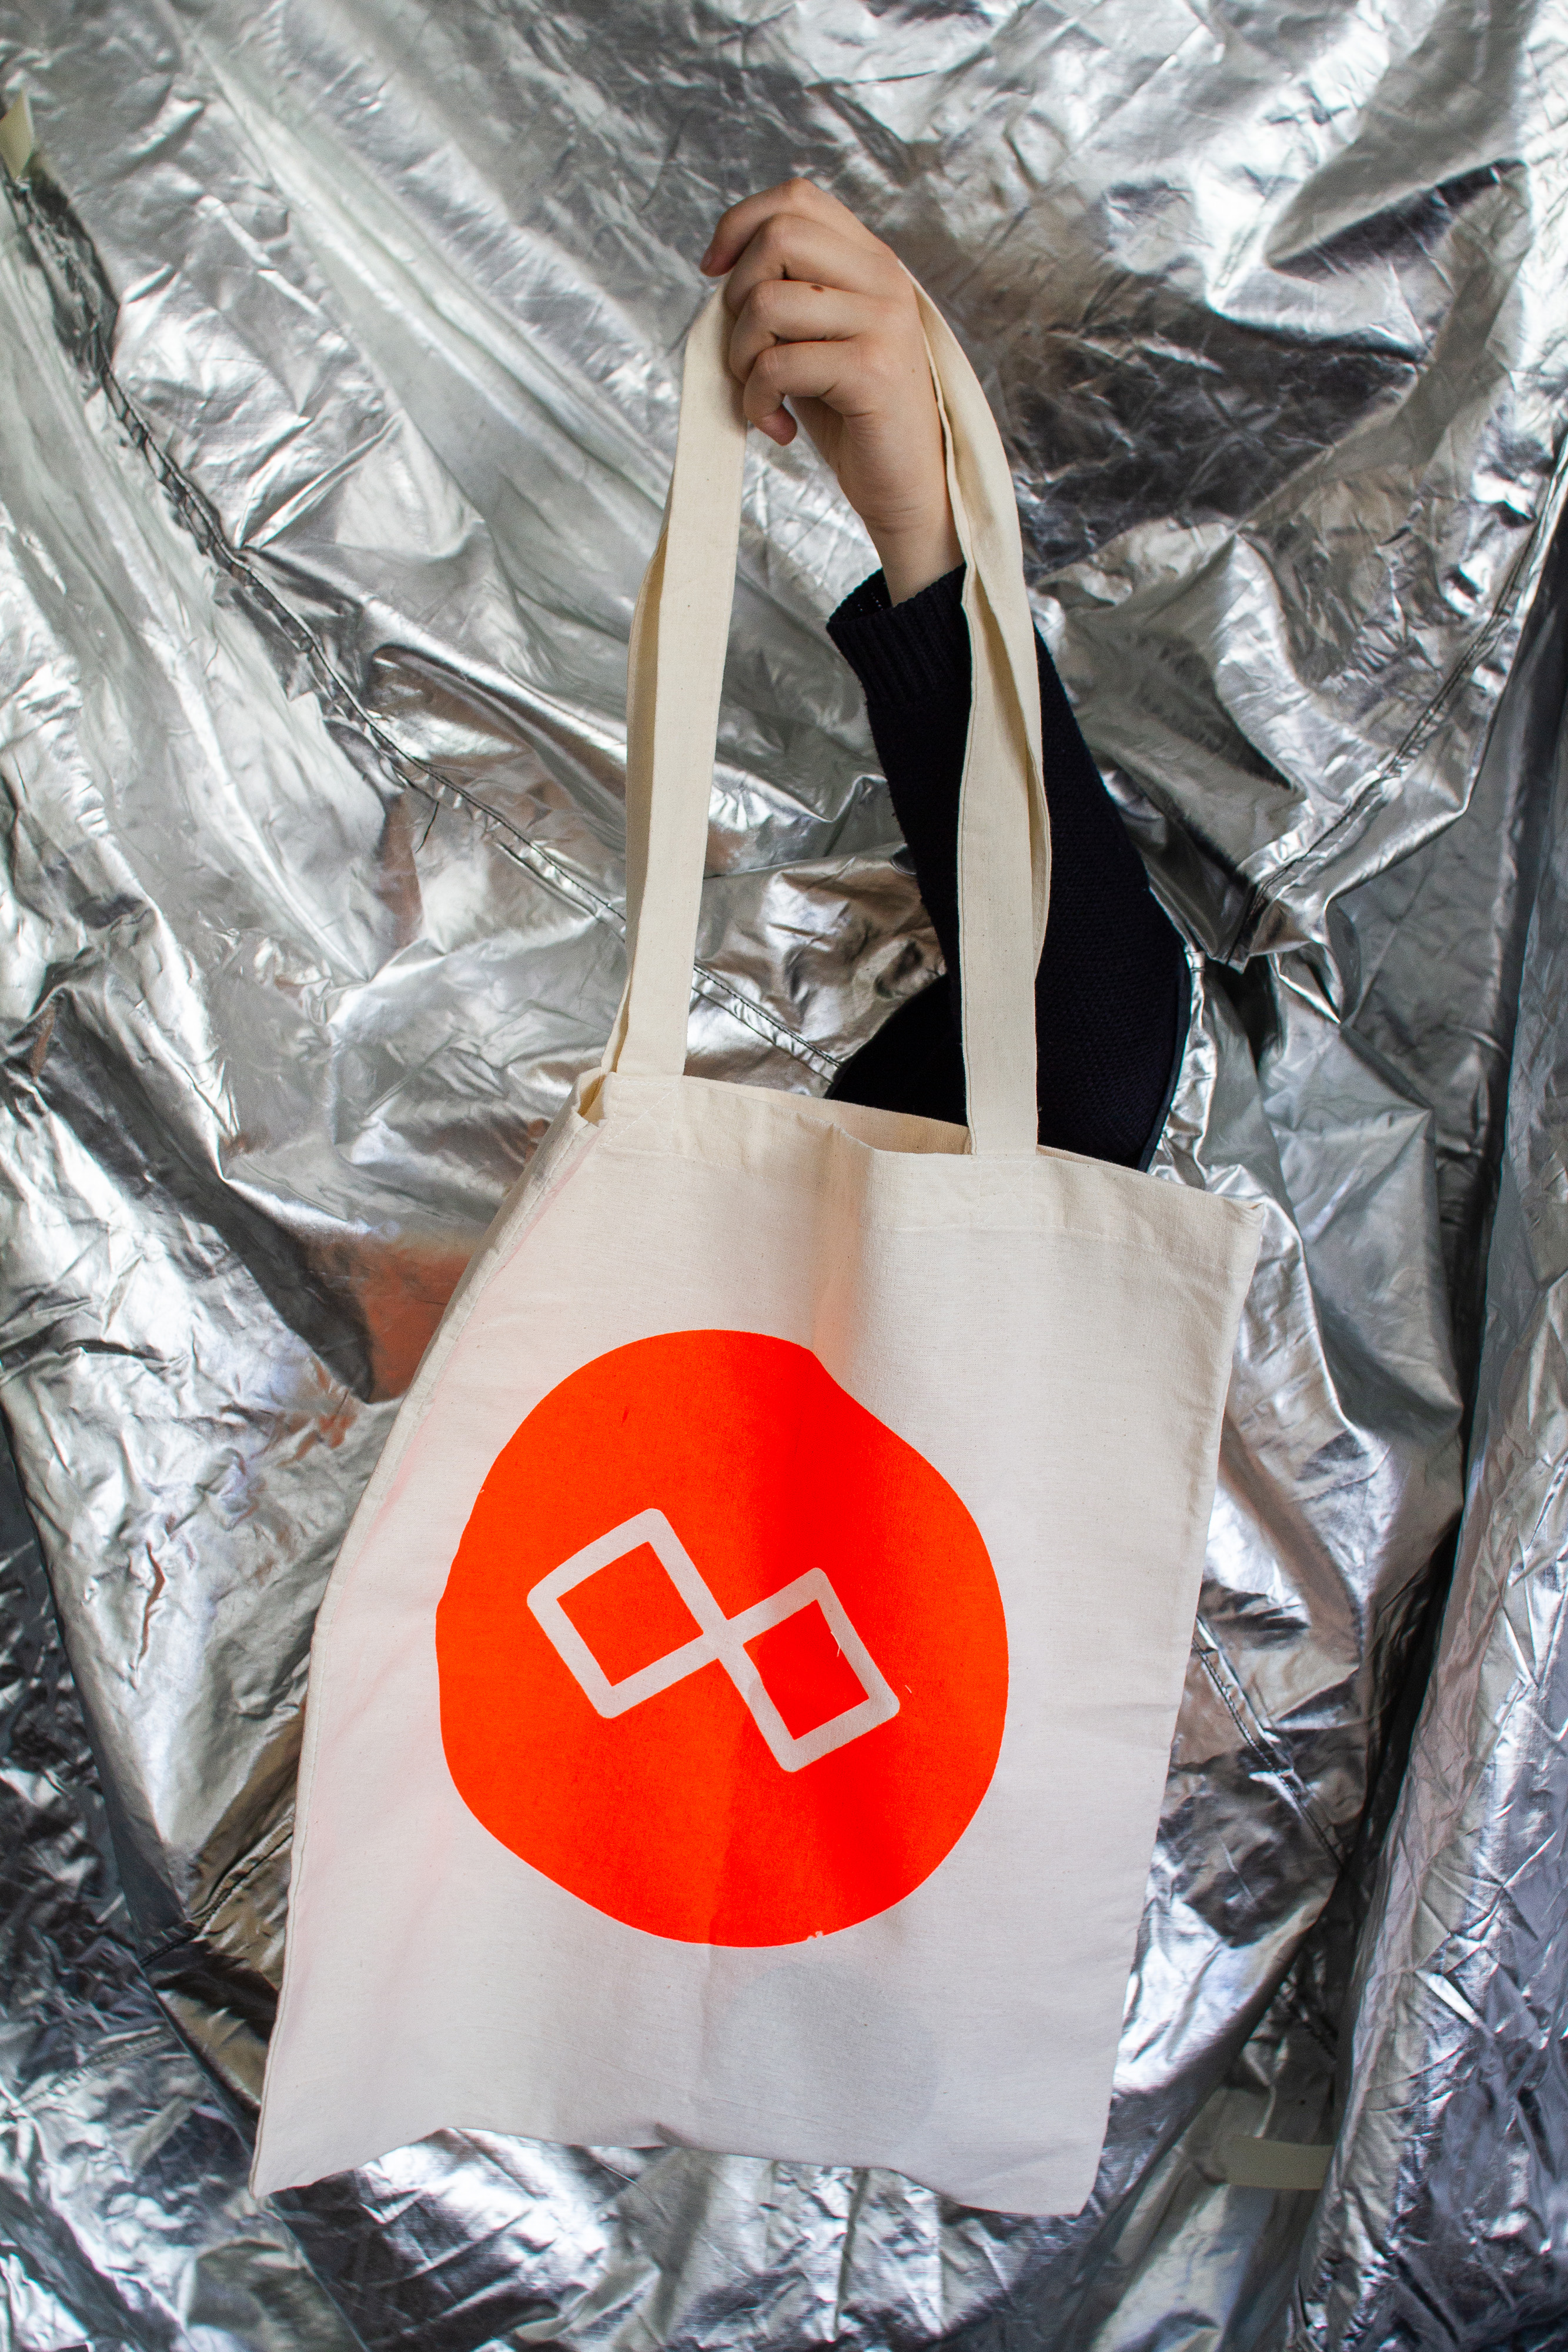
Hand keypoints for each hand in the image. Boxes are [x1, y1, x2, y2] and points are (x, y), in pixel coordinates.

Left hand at [701, 181, 959, 604]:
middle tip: (747, 355)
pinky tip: (776, 426)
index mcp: (870, 261)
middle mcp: (883, 279)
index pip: (796, 198)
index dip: (740, 225)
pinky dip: (757, 401)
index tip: (715, 275)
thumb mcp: (818, 339)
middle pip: (778, 237)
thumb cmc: (854, 419)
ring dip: (741, 358)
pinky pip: (778, 364)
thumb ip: (787, 293)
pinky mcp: (872, 370)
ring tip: (762, 396)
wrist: (907, 490)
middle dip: (737, 298)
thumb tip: (719, 269)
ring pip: (768, 302)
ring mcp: (883, 322)